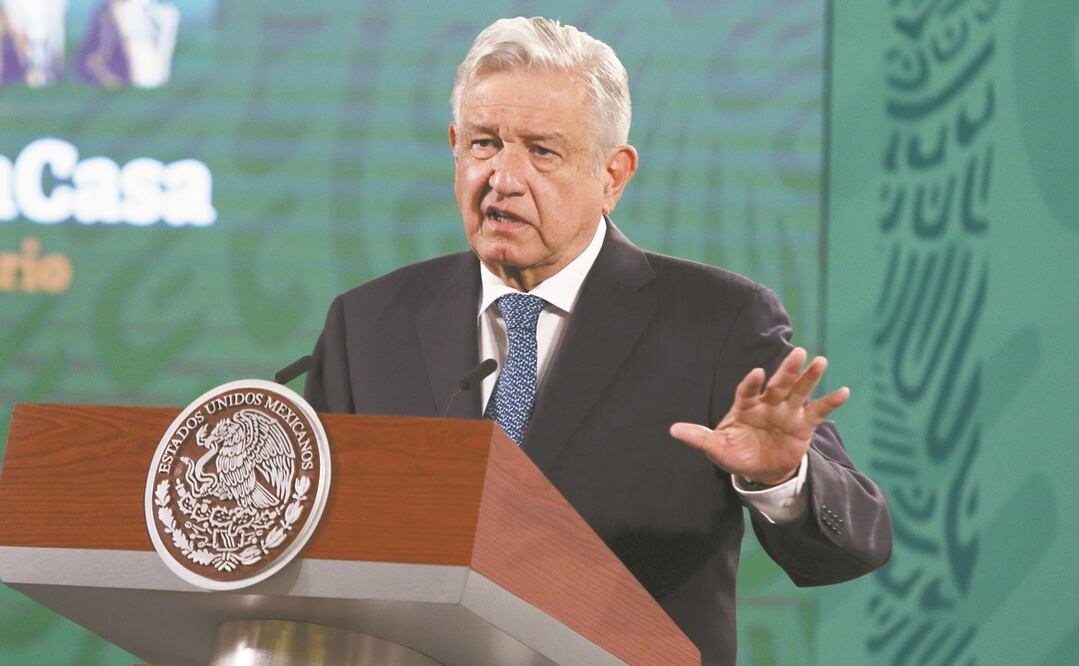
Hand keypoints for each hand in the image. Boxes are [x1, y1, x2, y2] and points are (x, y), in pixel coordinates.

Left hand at [669, 347, 849, 485]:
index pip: (747, 391)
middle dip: (787, 369)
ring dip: (809, 377)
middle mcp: (768, 403)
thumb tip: (673, 429)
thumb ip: (698, 437)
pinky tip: (843, 391)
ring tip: (820, 361)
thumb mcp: (717, 447)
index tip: (755, 374)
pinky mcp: (803, 423)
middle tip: (797, 352)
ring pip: (799, 390)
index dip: (750, 383)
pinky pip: (818, 411)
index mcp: (745, 406)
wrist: (760, 470)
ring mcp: (787, 411)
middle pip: (778, 383)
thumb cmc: (736, 452)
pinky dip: (830, 401)